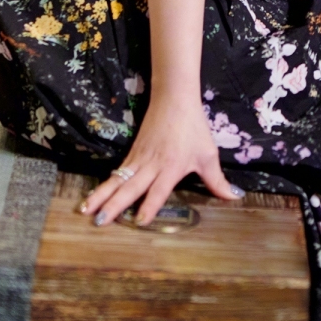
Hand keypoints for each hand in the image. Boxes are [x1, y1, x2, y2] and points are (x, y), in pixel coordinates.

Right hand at [81, 91, 242, 225]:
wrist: (174, 99)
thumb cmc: (194, 129)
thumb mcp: (208, 155)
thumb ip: (217, 181)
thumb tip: (234, 198)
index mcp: (171, 168)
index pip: (158, 190)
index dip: (149, 206)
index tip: (139, 221)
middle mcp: (152, 166)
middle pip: (130, 188)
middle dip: (114, 205)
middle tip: (99, 221)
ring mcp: (139, 159)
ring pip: (118, 180)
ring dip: (101, 196)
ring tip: (85, 211)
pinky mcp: (133, 154)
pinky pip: (118, 172)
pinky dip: (105, 185)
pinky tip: (94, 196)